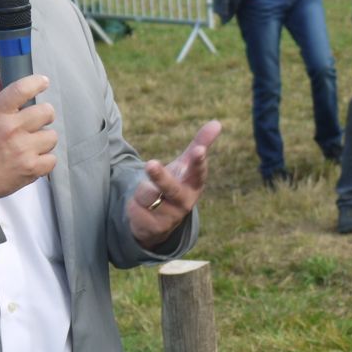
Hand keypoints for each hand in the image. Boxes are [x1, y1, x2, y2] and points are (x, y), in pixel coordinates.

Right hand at [0, 73, 57, 200]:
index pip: (22, 88)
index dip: (37, 82)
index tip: (43, 82)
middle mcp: (11, 129)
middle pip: (46, 111)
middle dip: (44, 115)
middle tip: (35, 121)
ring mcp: (23, 149)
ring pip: (52, 136)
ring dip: (44, 139)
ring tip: (29, 144)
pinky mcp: (31, 168)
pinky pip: (52, 158)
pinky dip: (45, 160)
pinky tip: (31, 158)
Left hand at [129, 120, 221, 248]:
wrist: (160, 220)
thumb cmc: (176, 184)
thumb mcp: (185, 165)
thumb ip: (200, 144)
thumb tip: (217, 122)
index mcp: (194, 184)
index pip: (198, 172)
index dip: (198, 162)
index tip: (198, 150)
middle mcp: (185, 202)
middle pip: (171, 188)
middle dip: (161, 177)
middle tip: (150, 164)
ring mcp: (170, 217)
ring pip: (148, 195)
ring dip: (142, 191)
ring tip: (146, 192)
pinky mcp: (154, 229)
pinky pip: (136, 210)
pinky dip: (134, 205)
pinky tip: (140, 207)